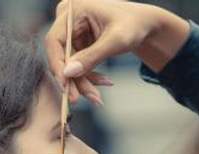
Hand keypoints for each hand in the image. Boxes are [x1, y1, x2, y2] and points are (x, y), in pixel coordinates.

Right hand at [45, 0, 189, 102]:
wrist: (144, 24)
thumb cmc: (134, 25)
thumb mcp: (116, 41)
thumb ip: (92, 56)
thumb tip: (68, 73)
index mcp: (73, 10)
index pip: (54, 40)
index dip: (57, 64)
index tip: (65, 85)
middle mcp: (67, 19)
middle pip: (60, 55)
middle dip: (73, 79)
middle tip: (80, 99)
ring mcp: (71, 32)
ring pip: (68, 64)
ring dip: (83, 82)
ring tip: (98, 97)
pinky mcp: (77, 43)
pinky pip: (77, 65)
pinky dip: (88, 77)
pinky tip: (104, 82)